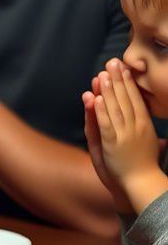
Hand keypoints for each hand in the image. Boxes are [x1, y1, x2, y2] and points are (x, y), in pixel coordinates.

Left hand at [90, 59, 165, 210]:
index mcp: (145, 124)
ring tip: (102, 74)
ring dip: (108, 90)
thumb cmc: (143, 163)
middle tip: (112, 62)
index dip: (128, 82)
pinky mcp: (112, 143)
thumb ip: (141, 124)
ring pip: (115, 108)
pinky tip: (97, 97)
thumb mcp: (146, 140)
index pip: (136, 99)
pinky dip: (101, 110)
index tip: (123, 67)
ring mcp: (124, 134)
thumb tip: (143, 112)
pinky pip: (106, 123)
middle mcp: (136, 126)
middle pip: (125, 99)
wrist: (141, 183)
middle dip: (118, 79)